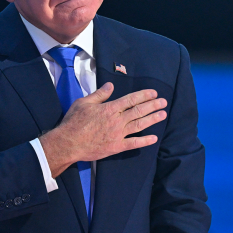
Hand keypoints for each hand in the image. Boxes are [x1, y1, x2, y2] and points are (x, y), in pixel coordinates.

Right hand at [39, 83, 166, 177]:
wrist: (69, 143)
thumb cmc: (74, 121)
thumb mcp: (84, 103)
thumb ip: (99, 94)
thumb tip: (110, 85)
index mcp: (109, 108)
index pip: (131, 99)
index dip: (144, 96)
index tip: (154, 93)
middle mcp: (117, 120)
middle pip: (138, 111)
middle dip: (152, 105)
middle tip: (163, 102)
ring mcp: (118, 134)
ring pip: (139, 125)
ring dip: (152, 119)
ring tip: (163, 115)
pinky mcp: (116, 147)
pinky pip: (134, 143)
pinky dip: (144, 141)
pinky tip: (154, 138)